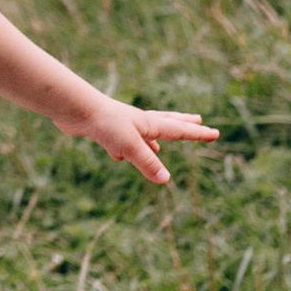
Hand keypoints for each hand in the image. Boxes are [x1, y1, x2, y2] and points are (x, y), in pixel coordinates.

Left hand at [64, 98, 214, 188]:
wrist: (75, 109)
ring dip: (154, 140)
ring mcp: (122, 126)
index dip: (197, 134)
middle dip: (183, 124)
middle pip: (166, 123)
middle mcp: (139, 123)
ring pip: (143, 135)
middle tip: (199, 119)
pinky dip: (125, 150)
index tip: (216, 133)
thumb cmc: (105, 123)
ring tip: (160, 146)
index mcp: (149, 124)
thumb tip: (166, 181)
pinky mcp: (106, 132)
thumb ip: (147, 163)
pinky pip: (121, 144)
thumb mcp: (130, 146)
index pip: (179, 130)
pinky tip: (118, 155)